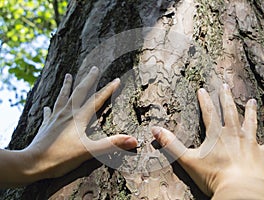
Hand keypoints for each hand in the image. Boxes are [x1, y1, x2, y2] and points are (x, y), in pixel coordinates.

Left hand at [0, 67, 136, 187]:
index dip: (108, 90)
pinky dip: (50, 108)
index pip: (97, 100)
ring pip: (62, 97)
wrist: (33, 163)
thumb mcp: (90, 151)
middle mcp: (67, 114)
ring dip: (67, 86)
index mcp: (78, 118)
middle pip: (79, 92)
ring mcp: (55, 118)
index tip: (116, 79)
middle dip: (88, 80)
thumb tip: (133, 140)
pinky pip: (49, 113)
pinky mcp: (46, 126)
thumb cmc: (61, 158)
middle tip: (94, 68)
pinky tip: (48, 106)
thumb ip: (111, 144)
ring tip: (68, 75)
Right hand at [151, 84, 263, 198]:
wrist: (239, 189)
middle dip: (227, 98)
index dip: (205, 100)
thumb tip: (154, 130)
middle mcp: (234, 134)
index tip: (203, 89)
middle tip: (226, 86)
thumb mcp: (187, 159)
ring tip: (252, 101)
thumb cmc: (213, 175)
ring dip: (251, 111)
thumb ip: (171, 144)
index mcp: (216, 134)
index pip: (209, 112)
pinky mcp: (260, 155)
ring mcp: (249, 143)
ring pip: (251, 122)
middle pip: (230, 111)